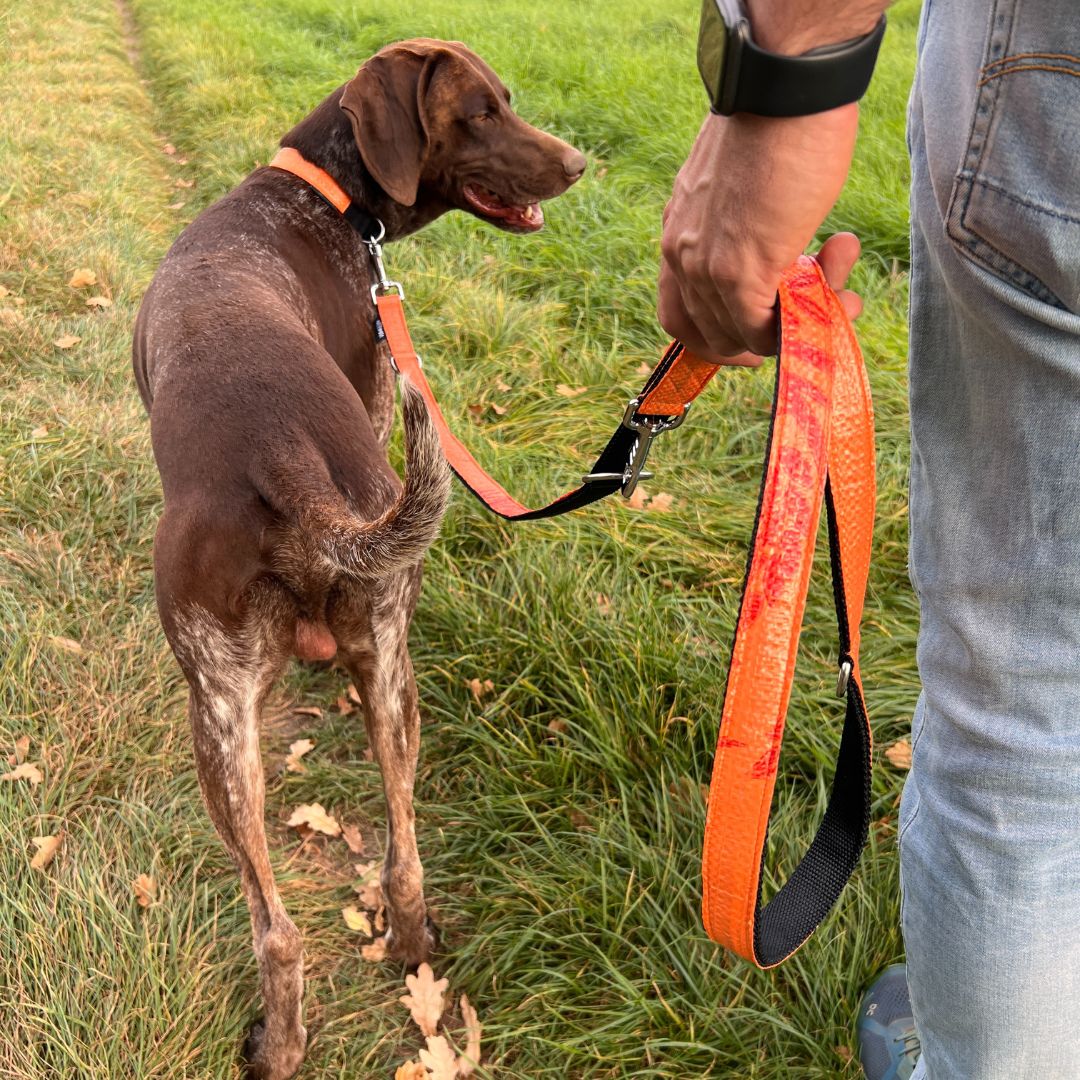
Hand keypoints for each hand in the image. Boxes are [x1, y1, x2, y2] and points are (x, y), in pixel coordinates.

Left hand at [658, 107, 862, 363]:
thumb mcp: (744, 188)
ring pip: (741, 336)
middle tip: (818, 306)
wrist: (785, 88)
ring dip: (798, 325)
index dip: (719, 336)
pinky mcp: (739, 273)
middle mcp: (681, 254)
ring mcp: (706, 267)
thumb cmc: (776, 122)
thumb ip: (745, 228)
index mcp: (678, 232)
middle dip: (766, 334)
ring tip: (843, 286)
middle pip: (709, 333)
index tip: (762, 327)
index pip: (680, 314)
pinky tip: (842, 294)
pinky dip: (800, 329)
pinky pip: (761, 332)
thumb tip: (781, 256)